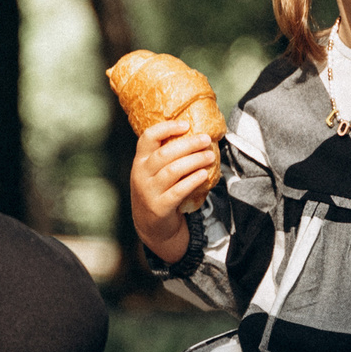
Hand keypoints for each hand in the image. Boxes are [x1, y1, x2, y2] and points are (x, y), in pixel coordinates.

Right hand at [131, 118, 218, 263]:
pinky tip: (203, 174)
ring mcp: (149, 191)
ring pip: (172, 170)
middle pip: (164, 153)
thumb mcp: (154, 173)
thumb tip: (195, 135)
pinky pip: (178, 191)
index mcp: (140, 161)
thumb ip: (166, 156)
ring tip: (210, 157)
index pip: (148, 137)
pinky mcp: (160, 207)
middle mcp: (141, 174)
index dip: (166, 128)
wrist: (151, 226)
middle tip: (206, 140)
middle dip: (188, 144)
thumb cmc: (158, 192)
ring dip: (194, 161)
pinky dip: (192, 181)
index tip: (186, 125)